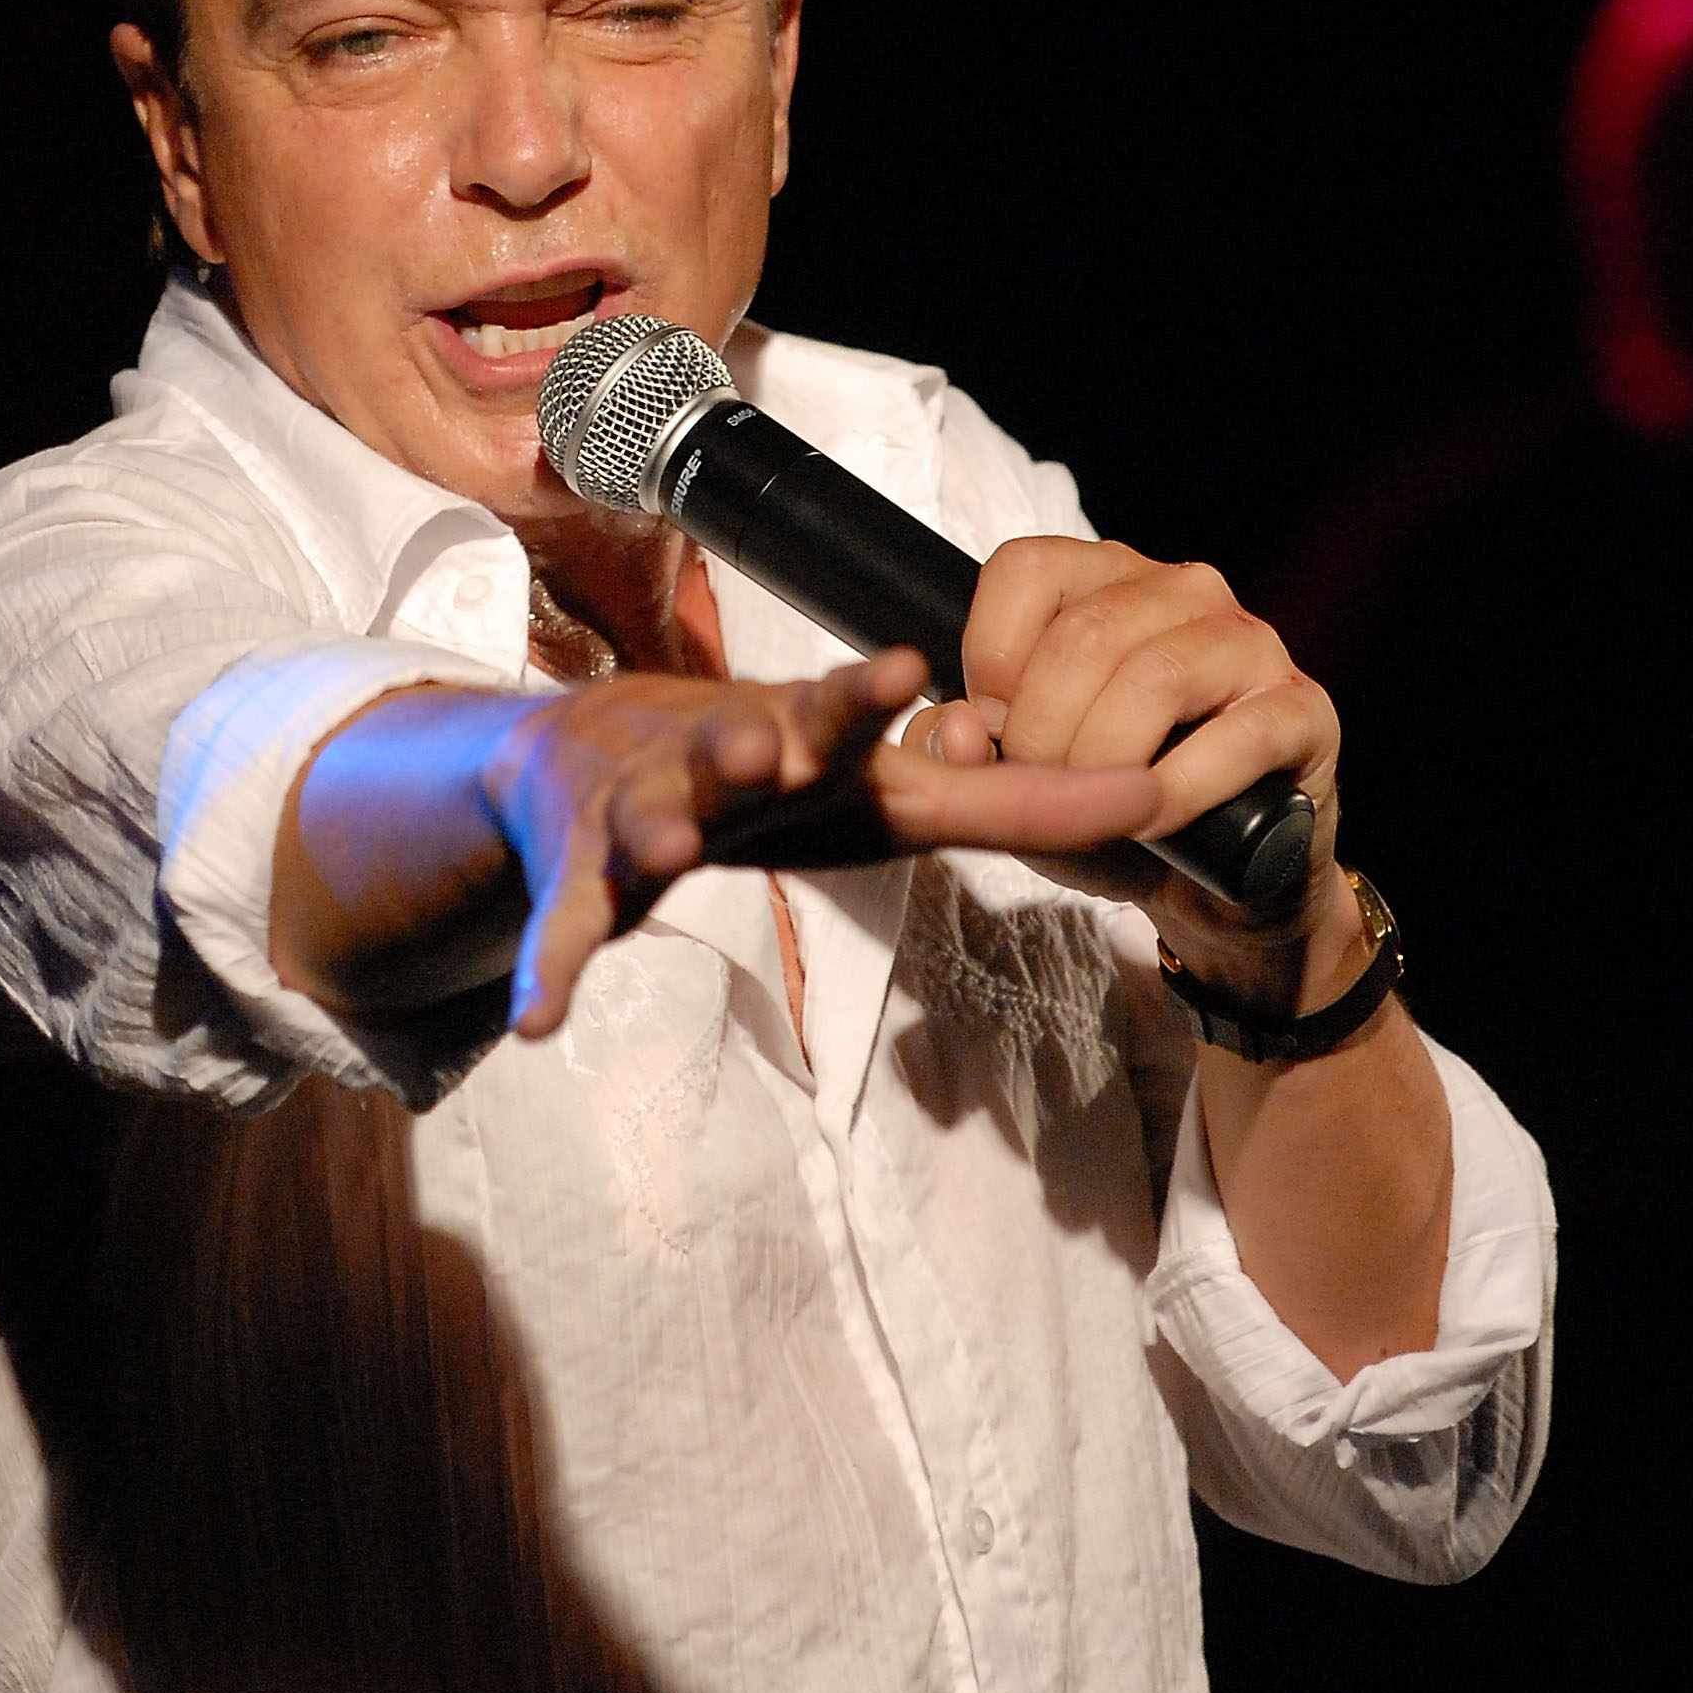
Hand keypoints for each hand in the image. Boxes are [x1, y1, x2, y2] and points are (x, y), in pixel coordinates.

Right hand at [481, 648, 1158, 1035]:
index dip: (873, 697)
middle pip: (739, 745)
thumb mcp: (882, 791)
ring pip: (646, 822)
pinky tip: (538, 1024)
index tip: (913, 668)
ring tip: (660, 845)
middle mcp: (719, 763)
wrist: (582, 757)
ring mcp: (642, 814)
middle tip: (770, 748)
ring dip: (655, 831)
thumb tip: (1153, 800)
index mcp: (798, 746)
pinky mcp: (580, 875)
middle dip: (756, 742)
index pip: (845, 714)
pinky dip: (550, 971)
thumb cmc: (769, 780)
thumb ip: (1011, 802)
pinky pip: (565, 930)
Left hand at [900, 536, 1345, 1001]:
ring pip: (1153, 678)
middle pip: (1083, 636)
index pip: (1025, 570)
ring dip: (1104, 764)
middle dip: (1042, 734)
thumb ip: (959, 752)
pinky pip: (1232, 739)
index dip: (990, 662)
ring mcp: (1248, 642)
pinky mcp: (1301, 708)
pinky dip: (1176, 794)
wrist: (1208, 883)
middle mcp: (1181, 589)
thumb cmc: (1107, 809)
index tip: (996, 732)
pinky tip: (1152, 825)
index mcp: (1103, 579)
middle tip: (1046, 792)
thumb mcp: (1015, 781)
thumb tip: (952, 729)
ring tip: (1096, 808)